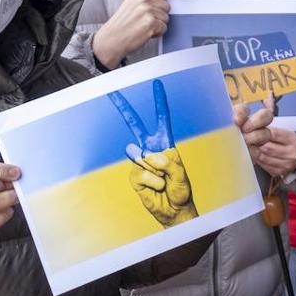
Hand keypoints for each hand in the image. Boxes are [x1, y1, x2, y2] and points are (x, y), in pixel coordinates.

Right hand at [92, 0, 169, 69]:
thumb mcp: (131, 4)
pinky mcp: (151, 23)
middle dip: (160, 15)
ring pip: (166, 18)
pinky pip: (164, 28)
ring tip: (144, 27)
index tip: (153, 10)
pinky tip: (145, 33)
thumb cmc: (122, 25)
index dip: (160, 3)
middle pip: (166, 5)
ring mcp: (147, 10)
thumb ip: (146, 0)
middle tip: (146, 21)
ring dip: (158, 25)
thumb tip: (165, 2)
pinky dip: (157, 33)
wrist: (111, 39)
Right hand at [110, 80, 197, 227]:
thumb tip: (150, 155)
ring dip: (158, 172)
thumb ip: (169, 163)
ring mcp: (141, 162)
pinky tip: (156, 188)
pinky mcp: (134, 175)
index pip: (162, 120)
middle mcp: (151, 149)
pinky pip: (141, 173)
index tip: (157, 84)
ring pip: (143, 157)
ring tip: (164, 182)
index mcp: (166, 144)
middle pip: (135, 126)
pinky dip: (152, 182)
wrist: (174, 210)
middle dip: (124, 109)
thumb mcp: (181, 175)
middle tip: (113, 94)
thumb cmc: (181, 191)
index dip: (159, 103)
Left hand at [235, 98, 295, 176]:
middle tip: (240, 137)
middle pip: (265, 146)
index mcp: (292, 138)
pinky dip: (254, 159)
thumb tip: (269, 94)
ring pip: (262, 157)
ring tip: (241, 144)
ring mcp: (285, 164)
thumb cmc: (285, 138)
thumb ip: (272, 111)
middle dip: (251, 141)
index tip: (245, 127)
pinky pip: (262, 165)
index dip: (257, 129)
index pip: (272, 133)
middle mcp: (291, 152)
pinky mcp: (278, 173)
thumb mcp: (283, 124)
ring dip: (250, 150)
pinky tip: (248, 154)